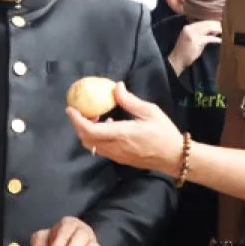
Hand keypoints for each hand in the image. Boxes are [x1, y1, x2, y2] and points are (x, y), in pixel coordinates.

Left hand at [67, 82, 183, 172]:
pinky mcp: (119, 159)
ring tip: (96, 116)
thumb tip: (115, 86)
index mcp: (122, 134)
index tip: (71, 109)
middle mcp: (115, 147)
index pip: (91, 130)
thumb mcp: (150, 111)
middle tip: (83, 110)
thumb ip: (129, 100)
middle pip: (86, 139)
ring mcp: (116, 155)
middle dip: (79, 125)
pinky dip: (96, 138)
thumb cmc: (164, 132)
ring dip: (87, 132)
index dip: (77, 120)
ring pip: (91, 145)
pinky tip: (108, 126)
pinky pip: (100, 149)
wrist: (174, 157)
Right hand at [167, 19, 221, 74]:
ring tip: (224, 32)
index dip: (213, 23)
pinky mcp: (196, 41)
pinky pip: (209, 38)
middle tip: (225, 28)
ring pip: (208, 28)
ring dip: (217, 30)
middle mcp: (189, 28)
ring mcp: (192, 34)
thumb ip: (202, 35)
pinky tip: (221, 40)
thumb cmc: (185, 51)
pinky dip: (216, 39)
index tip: (221, 25)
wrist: (177, 60)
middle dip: (217, 25)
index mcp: (188, 27)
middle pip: (207, 23)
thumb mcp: (193, 40)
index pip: (203, 22)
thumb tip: (214, 30)